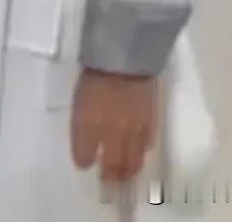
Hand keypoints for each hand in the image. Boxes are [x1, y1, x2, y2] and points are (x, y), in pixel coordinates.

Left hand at [70, 66, 158, 184]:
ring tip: (124, 174)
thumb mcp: (79, 94)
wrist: (126, 52)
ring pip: (132, 162)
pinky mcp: (151, 122)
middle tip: (108, 179)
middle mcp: (110, 133)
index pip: (83, 155)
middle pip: (111, 166)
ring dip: (127, 170)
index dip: (83, 160)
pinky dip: (142, 152)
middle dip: (108, 176)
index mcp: (86, 123)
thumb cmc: (95, 67)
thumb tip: (87, 136)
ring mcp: (132, 129)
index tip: (84, 162)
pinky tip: (139, 152)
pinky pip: (147, 146)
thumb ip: (83, 119)